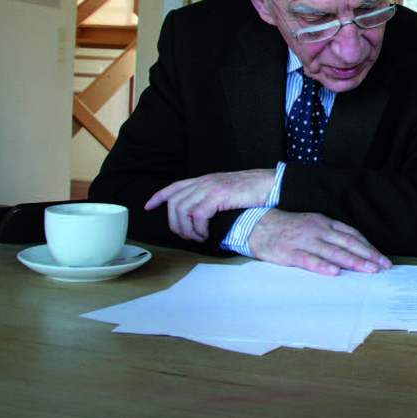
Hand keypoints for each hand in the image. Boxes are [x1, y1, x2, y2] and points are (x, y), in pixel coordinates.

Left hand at [144, 169, 275, 240]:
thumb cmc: (252, 190)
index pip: (174, 186)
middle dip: (174, 223)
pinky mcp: (217, 195)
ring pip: (182, 210)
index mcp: (205, 180)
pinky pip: (198, 215)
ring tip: (198, 238)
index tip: (148, 206)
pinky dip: (199, 229)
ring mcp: (210, 187)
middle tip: (186, 236)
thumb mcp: (227, 190)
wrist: (268, 184)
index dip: (159, 196)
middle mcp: (204, 181)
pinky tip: (207, 234)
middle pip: (174, 202)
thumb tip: (201, 216)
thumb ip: (212, 197)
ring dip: (187, 229)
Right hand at [248, 210, 391, 275]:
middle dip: (368, 255)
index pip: (352, 235)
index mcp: (325, 223)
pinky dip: (323, 266)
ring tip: (369, 270)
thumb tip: (351, 249)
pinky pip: (310, 260)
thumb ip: (330, 235)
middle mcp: (318, 230)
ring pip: (334, 252)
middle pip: (348, 243)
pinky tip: (335, 272)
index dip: (368, 246)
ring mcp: (305, 241)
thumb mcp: (313, 225)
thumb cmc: (289, 228)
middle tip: (384, 266)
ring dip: (354, 262)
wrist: (259, 225)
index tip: (381, 258)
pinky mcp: (291, 253)